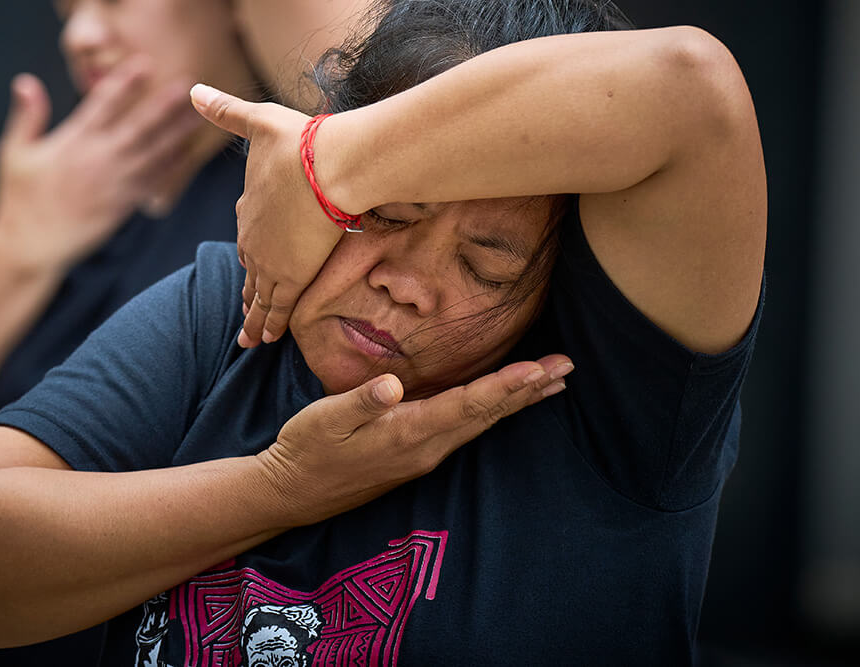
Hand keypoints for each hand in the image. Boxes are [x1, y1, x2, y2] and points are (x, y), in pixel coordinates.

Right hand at [0, 60, 202, 274]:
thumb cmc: (19, 199)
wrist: (32, 246)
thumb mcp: (13, 153)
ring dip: (177, 132)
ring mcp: (114, 183)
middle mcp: (98, 159)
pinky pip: (153, 182)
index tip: (145, 64)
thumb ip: (27, 116)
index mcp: (72, 142)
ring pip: (153, 152)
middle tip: (188, 84)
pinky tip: (189, 152)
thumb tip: (25, 81)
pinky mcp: (124, 205)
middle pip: (138, 126)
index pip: (102, 105)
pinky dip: (172, 166)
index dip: (124, 83)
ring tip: (198, 114)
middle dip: (163, 104)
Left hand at [191, 84, 342, 346]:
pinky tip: (266, 340)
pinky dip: (270, 324)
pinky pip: (277, 308)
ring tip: (248, 339)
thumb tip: (192, 90)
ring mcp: (270, 260)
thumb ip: (225, 110)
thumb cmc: (298, 141)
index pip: (247, 234)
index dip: (249, 247)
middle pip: (250, 270)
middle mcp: (253, 239)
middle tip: (244, 312)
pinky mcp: (292, 276)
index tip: (248, 261)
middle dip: (247, 291)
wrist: (327, 166)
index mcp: (247, 208)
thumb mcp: (257, 120)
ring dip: (254, 318)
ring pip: (259, 296)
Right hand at [258, 355, 574, 525]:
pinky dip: (493, 411)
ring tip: (550, 383)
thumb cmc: (305, 448)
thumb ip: (359, 401)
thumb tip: (391, 385)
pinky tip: (502, 404)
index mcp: (406, 432)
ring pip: (481, 424)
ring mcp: (423, 455)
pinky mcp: (416, 456)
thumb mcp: (323, 419)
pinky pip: (467, 429)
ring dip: (517, 401)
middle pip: (487, 414)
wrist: (292, 492)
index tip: (540, 369)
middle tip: (567, 367)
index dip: (505, 385)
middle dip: (528, 389)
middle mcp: (425, 447)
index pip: (466, 404)